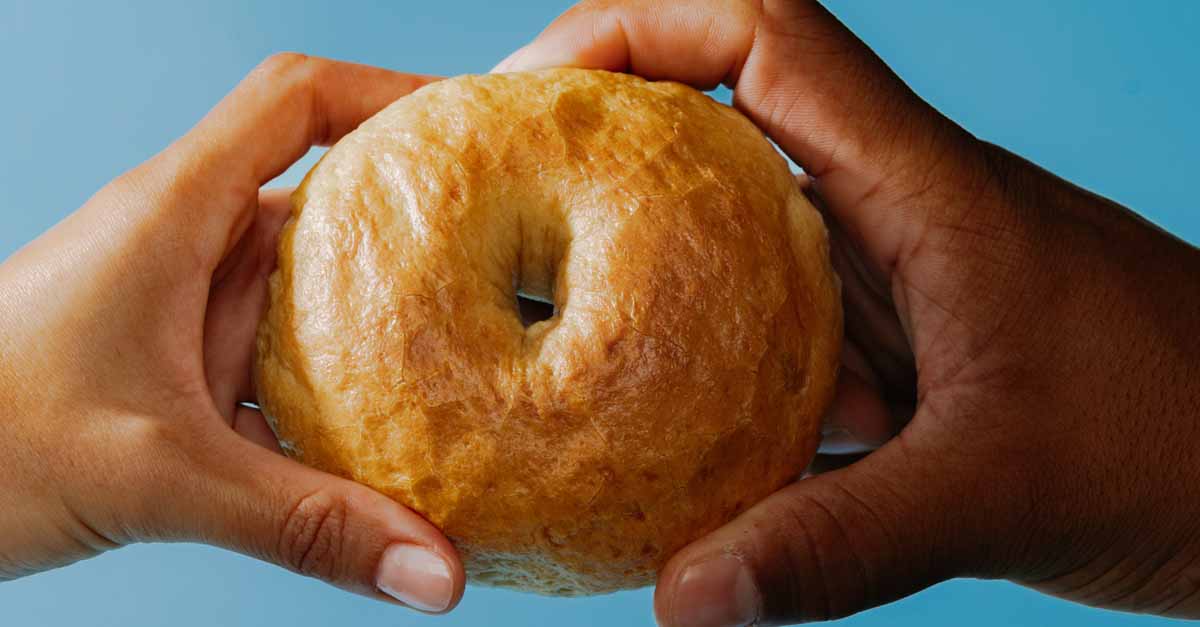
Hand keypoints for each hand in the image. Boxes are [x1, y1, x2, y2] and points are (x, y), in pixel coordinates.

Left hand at [0, 54, 464, 613]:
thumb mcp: (158, 479)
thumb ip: (308, 525)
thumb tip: (439, 572)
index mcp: (175, 214)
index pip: (295, 101)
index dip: (390, 94)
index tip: (476, 128)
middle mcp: (187, 244)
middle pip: (325, 192)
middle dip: (419, 218)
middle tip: (514, 250)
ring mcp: (184, 306)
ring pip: (311, 286)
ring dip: (384, 315)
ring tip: (479, 343)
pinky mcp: (179, 366)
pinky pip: (284, 357)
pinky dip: (340, 384)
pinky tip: (393, 432)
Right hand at [497, 1, 1199, 624]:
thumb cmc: (1190, 447)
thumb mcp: (997, 495)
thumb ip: (835, 549)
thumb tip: (681, 601)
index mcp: (924, 187)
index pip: (763, 37)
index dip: (636, 30)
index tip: (532, 92)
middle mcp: (899, 208)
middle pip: (725, 114)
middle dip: (605, 137)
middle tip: (499, 198)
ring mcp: (900, 275)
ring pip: (743, 224)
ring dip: (649, 252)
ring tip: (549, 305)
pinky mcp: (908, 341)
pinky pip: (780, 321)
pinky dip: (712, 352)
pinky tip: (668, 424)